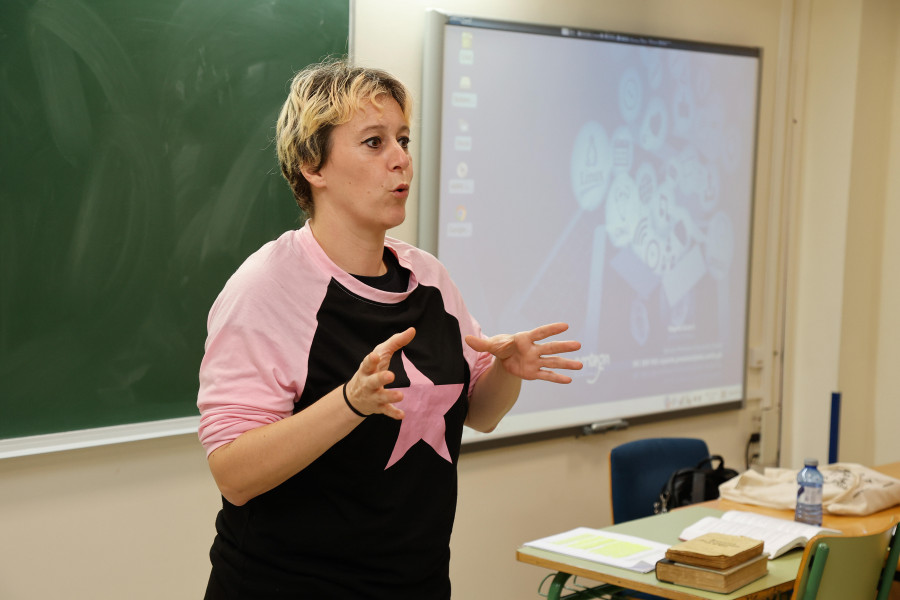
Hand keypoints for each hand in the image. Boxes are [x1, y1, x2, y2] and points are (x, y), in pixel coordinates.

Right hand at [344, 327, 414, 419]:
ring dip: (390, 396)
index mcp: (367, 369)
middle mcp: (368, 383)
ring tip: (400, 395)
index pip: (367, 363)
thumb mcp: (381, 353)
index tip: (374, 355)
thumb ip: (396, 342)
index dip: (370, 360)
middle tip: (390, 375)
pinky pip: (386, 411)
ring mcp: (373, 396)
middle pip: (372, 381)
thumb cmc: (372, 369)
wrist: (355, 396)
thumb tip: (413, 330)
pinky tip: (402, 415)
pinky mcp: (378, 407)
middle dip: (380, 379)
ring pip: (380, 397)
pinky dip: (393, 413)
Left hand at [465, 322, 582, 382]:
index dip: (551, 329)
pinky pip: (547, 375)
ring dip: (566, 364)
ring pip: (553, 362)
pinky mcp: (535, 372)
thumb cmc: (500, 347)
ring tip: (580, 365)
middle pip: (550, 348)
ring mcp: (536, 361)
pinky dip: (557, 378)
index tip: (565, 326)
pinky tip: (569, 380)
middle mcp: (534, 350)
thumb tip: (466, 339)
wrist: (504, 357)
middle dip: (563, 346)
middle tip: (577, 345)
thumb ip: (481, 344)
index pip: (540, 333)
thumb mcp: (491, 346)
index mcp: (525, 339)